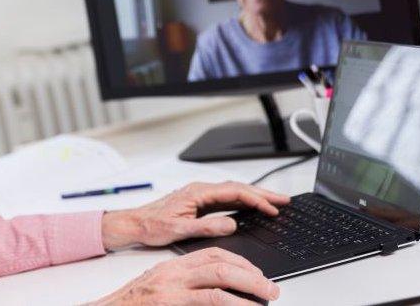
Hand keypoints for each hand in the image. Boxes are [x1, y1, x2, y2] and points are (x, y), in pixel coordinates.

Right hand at [92, 247, 280, 304]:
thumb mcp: (161, 288)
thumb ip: (187, 286)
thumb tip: (220, 292)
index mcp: (173, 267)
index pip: (212, 254)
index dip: (240, 262)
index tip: (257, 273)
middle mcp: (173, 275)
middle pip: (220, 266)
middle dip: (251, 276)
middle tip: (271, 289)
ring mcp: (171, 291)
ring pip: (218, 284)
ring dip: (248, 290)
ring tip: (266, 299)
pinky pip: (209, 303)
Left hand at [101, 181, 288, 248]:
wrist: (135, 223)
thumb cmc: (152, 225)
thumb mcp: (179, 230)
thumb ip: (206, 226)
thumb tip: (231, 224)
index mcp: (197, 192)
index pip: (234, 192)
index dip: (256, 199)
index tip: (272, 208)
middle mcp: (200, 190)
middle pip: (238, 188)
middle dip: (263, 193)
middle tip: (284, 200)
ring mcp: (200, 195)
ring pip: (234, 193)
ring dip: (255, 197)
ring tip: (274, 203)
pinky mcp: (199, 202)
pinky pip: (226, 199)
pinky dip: (243, 202)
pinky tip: (251, 208)